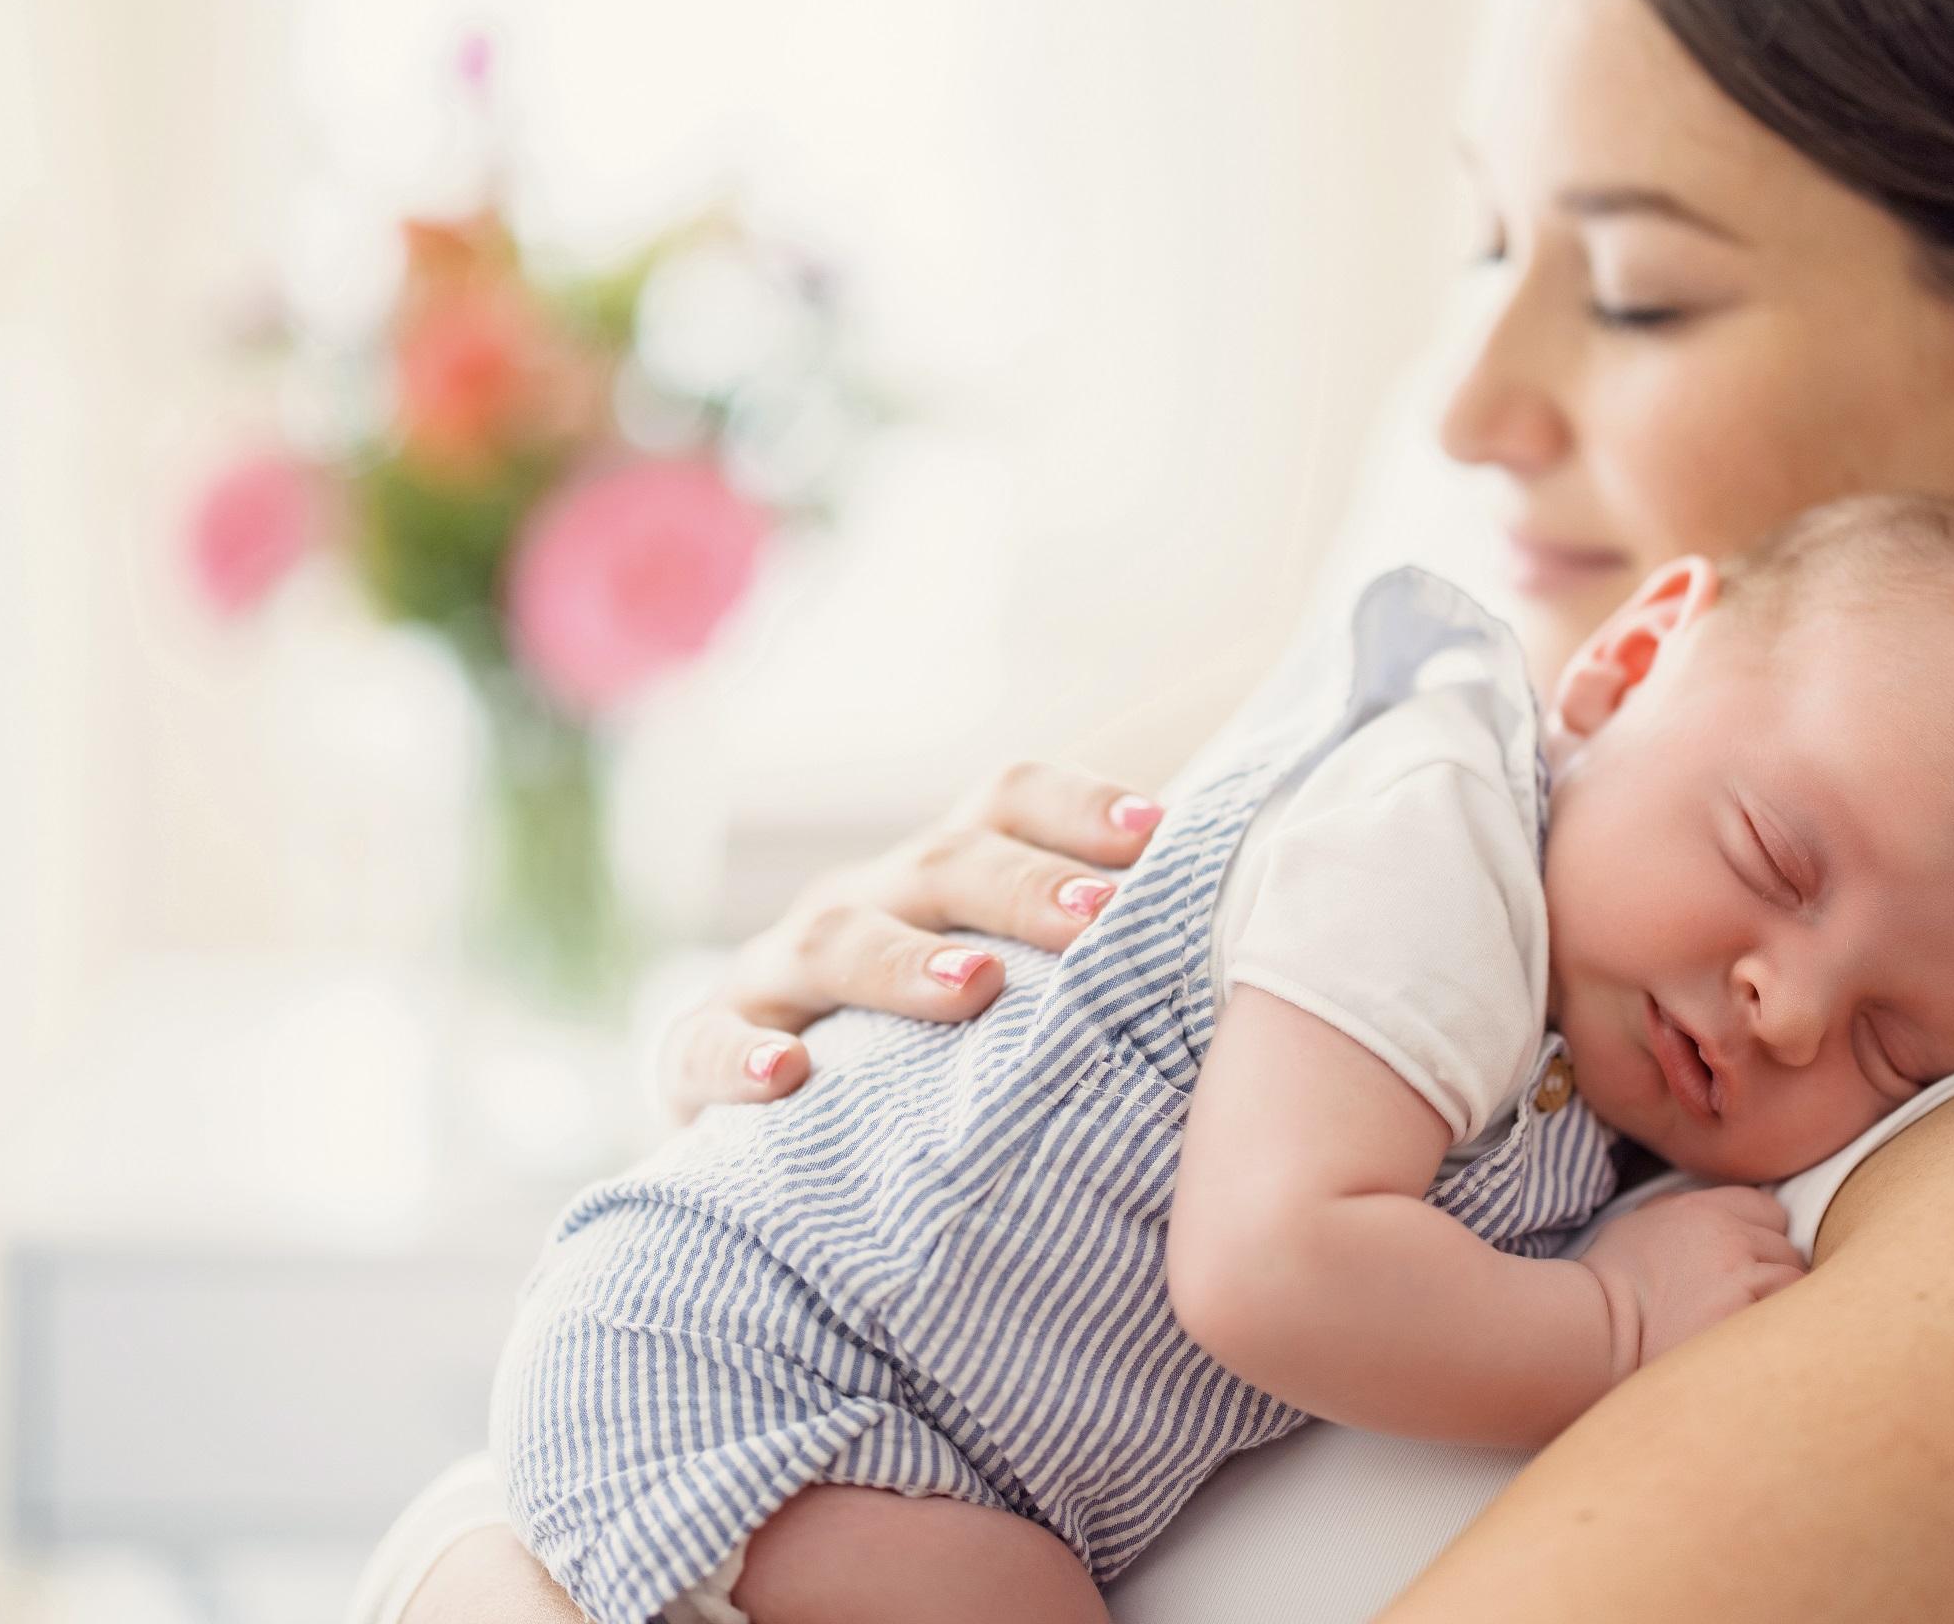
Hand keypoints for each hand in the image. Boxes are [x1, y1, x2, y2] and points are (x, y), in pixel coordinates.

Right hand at [651, 761, 1164, 1122]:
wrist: (777, 1150)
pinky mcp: (699, 1058)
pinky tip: (788, 1085)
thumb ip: (1098, 970)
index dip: (1080, 807)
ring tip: (975, 989)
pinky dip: (740, 1063)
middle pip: (939, 863)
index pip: (1007, 802)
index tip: (1159, 837)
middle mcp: (860, 903)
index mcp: (938, 877)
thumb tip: (1254, 952)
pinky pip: (708, 1050)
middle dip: (1022, 887)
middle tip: (1098, 922)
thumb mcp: (1010, 1005)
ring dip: (905, 962)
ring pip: (832, 940)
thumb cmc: (938, 1066)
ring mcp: (775, 976)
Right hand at [1575, 1185, 1805, 1376]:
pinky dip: (1780, 1324)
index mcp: (1699, 1208)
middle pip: (1786, 1246)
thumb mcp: (1635, 1226)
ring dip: (1781, 1301)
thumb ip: (1676, 1213)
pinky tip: (1757, 1339)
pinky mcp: (1747, 1309)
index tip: (1754, 1263)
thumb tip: (1703, 1217)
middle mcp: (1725, 1232)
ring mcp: (1739, 1270)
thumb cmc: (1606, 1285)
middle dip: (1774, 1272)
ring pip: (1794, 1277)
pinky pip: (1790, 1310)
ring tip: (1754, 1324)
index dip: (1766, 1238)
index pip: (1768, 1209)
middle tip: (1752, 1302)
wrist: (1596, 1328)